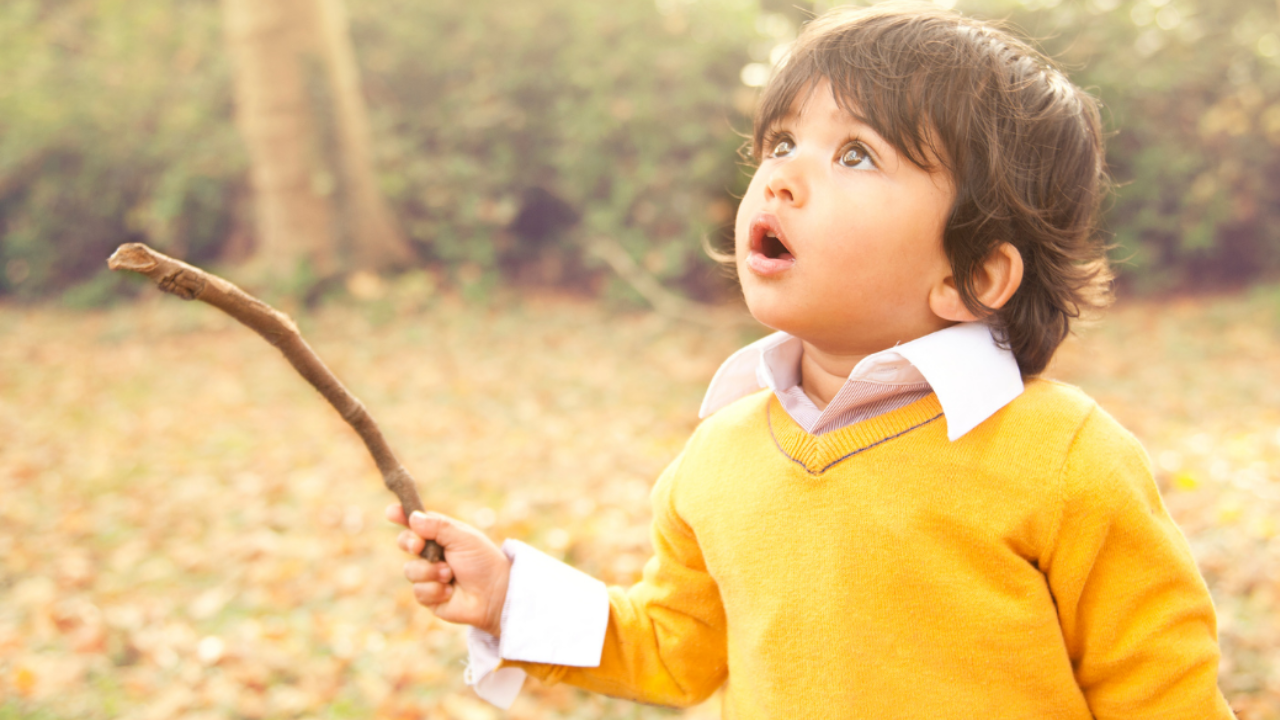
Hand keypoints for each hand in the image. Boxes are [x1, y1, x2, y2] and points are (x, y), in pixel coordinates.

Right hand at [386, 505, 509, 637]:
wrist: (495, 594)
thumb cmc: (483, 561)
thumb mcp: (463, 538)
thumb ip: (438, 526)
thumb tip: (413, 518)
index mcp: (441, 535)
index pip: (417, 523)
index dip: (402, 516)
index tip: (391, 512)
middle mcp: (432, 554)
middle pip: (405, 543)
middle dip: (409, 543)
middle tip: (419, 545)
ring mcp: (429, 576)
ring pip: (410, 571)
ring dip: (429, 572)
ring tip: (449, 574)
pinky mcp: (430, 597)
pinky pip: (419, 592)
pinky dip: (435, 590)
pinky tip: (450, 591)